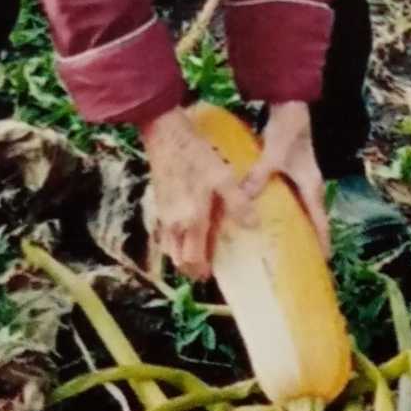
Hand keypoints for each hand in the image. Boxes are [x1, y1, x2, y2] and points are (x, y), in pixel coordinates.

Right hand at [139, 105, 244, 281]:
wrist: (166, 136)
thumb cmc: (197, 156)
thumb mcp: (223, 178)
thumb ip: (238, 204)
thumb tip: (253, 226)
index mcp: (191, 221)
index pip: (192, 259)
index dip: (201, 270)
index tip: (211, 274)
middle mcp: (173, 223)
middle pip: (178, 258)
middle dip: (190, 268)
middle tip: (204, 269)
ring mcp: (162, 214)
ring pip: (168, 247)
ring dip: (180, 255)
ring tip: (195, 253)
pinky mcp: (157, 203)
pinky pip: (163, 233)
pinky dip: (171, 241)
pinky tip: (183, 232)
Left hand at [224, 101, 329, 257]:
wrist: (290, 103)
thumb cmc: (288, 128)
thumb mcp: (274, 152)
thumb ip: (260, 175)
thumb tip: (245, 198)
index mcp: (311, 184)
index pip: (320, 219)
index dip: (321, 240)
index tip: (322, 261)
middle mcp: (309, 184)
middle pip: (312, 217)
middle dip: (307, 238)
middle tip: (298, 261)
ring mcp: (300, 177)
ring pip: (299, 209)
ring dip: (294, 224)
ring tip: (281, 244)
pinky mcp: (289, 171)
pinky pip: (287, 198)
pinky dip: (281, 209)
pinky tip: (265, 216)